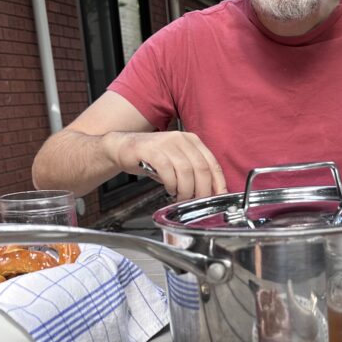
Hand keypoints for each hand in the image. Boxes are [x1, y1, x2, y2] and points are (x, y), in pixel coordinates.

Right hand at [109, 130, 227, 200]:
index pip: (212, 163)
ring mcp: (167, 143)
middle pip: (201, 168)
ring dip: (186, 189)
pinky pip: (168, 170)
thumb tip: (207, 193)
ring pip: (186, 170)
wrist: (123, 148)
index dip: (218, 183)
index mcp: (192, 141)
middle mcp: (181, 139)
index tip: (219, 197)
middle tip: (197, 202)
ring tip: (180, 197)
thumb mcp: (176, 163)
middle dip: (202, 190)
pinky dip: (171, 184)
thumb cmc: (151, 158)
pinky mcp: (152, 150)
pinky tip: (169, 189)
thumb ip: (192, 174)